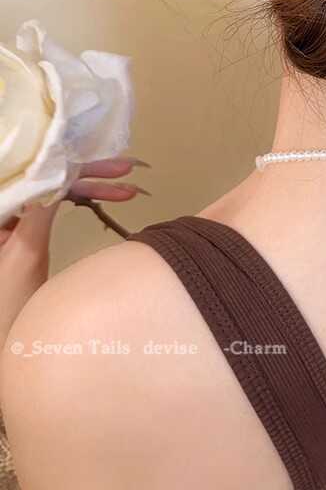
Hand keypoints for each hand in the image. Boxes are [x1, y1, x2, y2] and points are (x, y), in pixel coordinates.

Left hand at [0, 157, 148, 345]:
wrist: (4, 350)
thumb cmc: (5, 310)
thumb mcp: (24, 256)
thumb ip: (39, 213)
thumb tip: (65, 172)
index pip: (35, 172)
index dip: (72, 163)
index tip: (105, 161)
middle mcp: (3, 209)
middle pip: (46, 178)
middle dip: (87, 175)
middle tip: (125, 171)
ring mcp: (11, 221)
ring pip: (53, 190)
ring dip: (90, 188)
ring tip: (127, 189)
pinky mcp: (21, 233)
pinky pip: (52, 206)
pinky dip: (81, 202)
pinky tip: (107, 198)